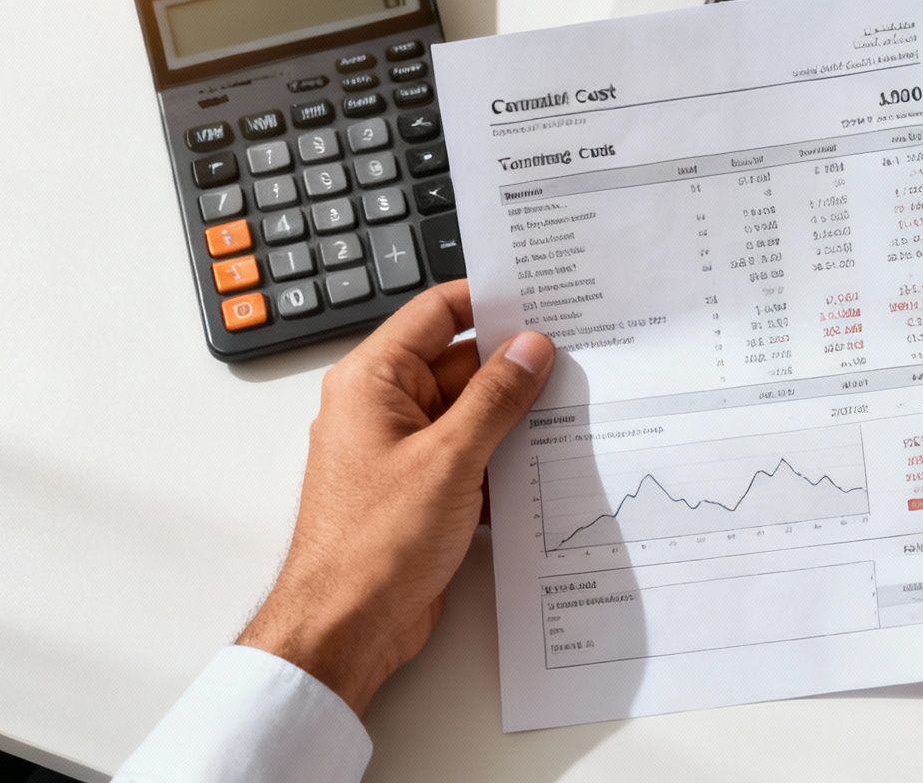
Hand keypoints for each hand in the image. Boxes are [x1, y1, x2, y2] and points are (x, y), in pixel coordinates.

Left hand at [237, 282, 554, 714]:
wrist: (345, 627)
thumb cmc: (372, 544)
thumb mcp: (448, 459)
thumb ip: (495, 398)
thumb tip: (531, 348)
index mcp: (374, 382)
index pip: (436, 313)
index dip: (488, 299)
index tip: (541, 294)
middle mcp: (385, 408)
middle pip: (462, 364)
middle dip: (515, 366)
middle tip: (577, 357)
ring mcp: (404, 450)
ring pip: (472, 413)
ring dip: (515, 416)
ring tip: (573, 407)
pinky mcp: (423, 490)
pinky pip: (472, 455)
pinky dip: (505, 457)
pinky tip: (547, 462)